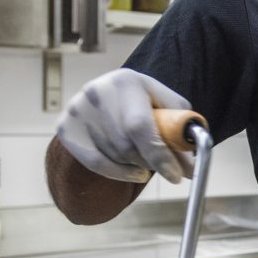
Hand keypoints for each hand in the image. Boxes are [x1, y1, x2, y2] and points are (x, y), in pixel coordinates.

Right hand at [56, 69, 193, 183]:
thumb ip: (181, 129)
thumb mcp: (164, 105)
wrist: (106, 97)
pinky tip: (133, 172)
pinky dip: (119, 173)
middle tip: (165, 167)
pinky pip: (96, 164)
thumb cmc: (142, 103)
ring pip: (114, 155)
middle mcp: (97, 92)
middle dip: (150, 161)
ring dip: (136, 164)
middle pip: (126, 145)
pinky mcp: (65, 127)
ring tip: (145, 158)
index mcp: (126, 81)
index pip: (140, 126)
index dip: (159, 154)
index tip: (176, 176)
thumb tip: (192, 163)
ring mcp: (77, 110)